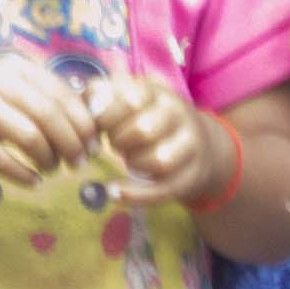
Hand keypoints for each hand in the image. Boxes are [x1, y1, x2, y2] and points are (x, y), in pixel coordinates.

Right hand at [0, 53, 97, 182]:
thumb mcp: (15, 96)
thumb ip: (49, 101)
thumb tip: (97, 117)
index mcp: (14, 66)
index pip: (61, 94)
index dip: (83, 123)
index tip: (93, 146)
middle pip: (48, 115)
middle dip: (70, 143)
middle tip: (78, 163)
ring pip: (29, 136)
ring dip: (48, 159)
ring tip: (51, 170)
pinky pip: (1, 158)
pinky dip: (23, 174)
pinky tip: (32, 181)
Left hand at [84, 75, 234, 207]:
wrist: (199, 143)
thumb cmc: (150, 118)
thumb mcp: (130, 97)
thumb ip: (103, 93)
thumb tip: (90, 98)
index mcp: (158, 94)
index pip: (130, 100)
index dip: (107, 115)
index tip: (99, 123)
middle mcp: (178, 116)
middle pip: (143, 130)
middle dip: (119, 141)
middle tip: (115, 143)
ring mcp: (189, 146)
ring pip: (159, 160)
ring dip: (134, 163)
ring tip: (128, 161)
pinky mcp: (191, 175)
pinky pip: (164, 189)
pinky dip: (136, 195)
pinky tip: (114, 193)